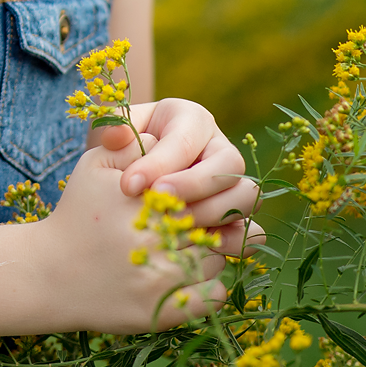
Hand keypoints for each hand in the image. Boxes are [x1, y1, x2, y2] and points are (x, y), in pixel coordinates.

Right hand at [34, 145, 228, 333]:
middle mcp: (157, 237)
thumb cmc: (77, 214)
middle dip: (206, 223)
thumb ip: (132, 144)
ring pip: (218, 258)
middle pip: (214, 223)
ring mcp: (163, 277)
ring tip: (178, 252)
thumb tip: (166, 139)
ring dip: (208, 254)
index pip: (202, 189)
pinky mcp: (165, 310)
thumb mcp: (94, 166)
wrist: (49, 274)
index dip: (197, 194)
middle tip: (185, 227)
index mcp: (146, 198)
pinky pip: (215, 294)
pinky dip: (209, 287)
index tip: (182, 201)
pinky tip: (186, 280)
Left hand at [88, 99, 262, 255]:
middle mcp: (220, 148)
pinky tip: (202, 247)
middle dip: (192, 186)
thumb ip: (112, 127)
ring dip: (212, 213)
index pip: (183, 140)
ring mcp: (233, 183)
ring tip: (174, 224)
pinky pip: (252, 229)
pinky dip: (233, 240)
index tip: (127, 186)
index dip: (157, 164)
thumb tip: (116, 137)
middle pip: (228, 165)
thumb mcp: (116, 130)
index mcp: (192, 119)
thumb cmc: (124, 148)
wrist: (130, 178)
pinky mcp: (236, 215)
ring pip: (247, 195)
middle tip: (157, 203)